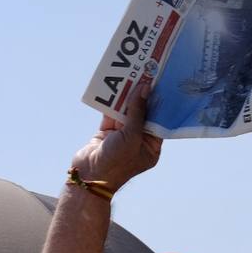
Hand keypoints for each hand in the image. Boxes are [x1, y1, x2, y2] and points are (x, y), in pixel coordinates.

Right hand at [71, 77, 162, 193]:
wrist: (89, 177)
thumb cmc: (116, 162)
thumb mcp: (132, 136)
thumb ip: (137, 112)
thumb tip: (144, 89)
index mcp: (150, 147)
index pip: (158, 121)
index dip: (159, 103)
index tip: (162, 85)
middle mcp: (137, 141)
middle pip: (142, 114)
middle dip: (142, 97)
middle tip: (147, 75)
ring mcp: (121, 137)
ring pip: (126, 113)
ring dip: (127, 97)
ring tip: (131, 76)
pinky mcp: (106, 134)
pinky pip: (111, 115)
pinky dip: (111, 103)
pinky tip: (114, 87)